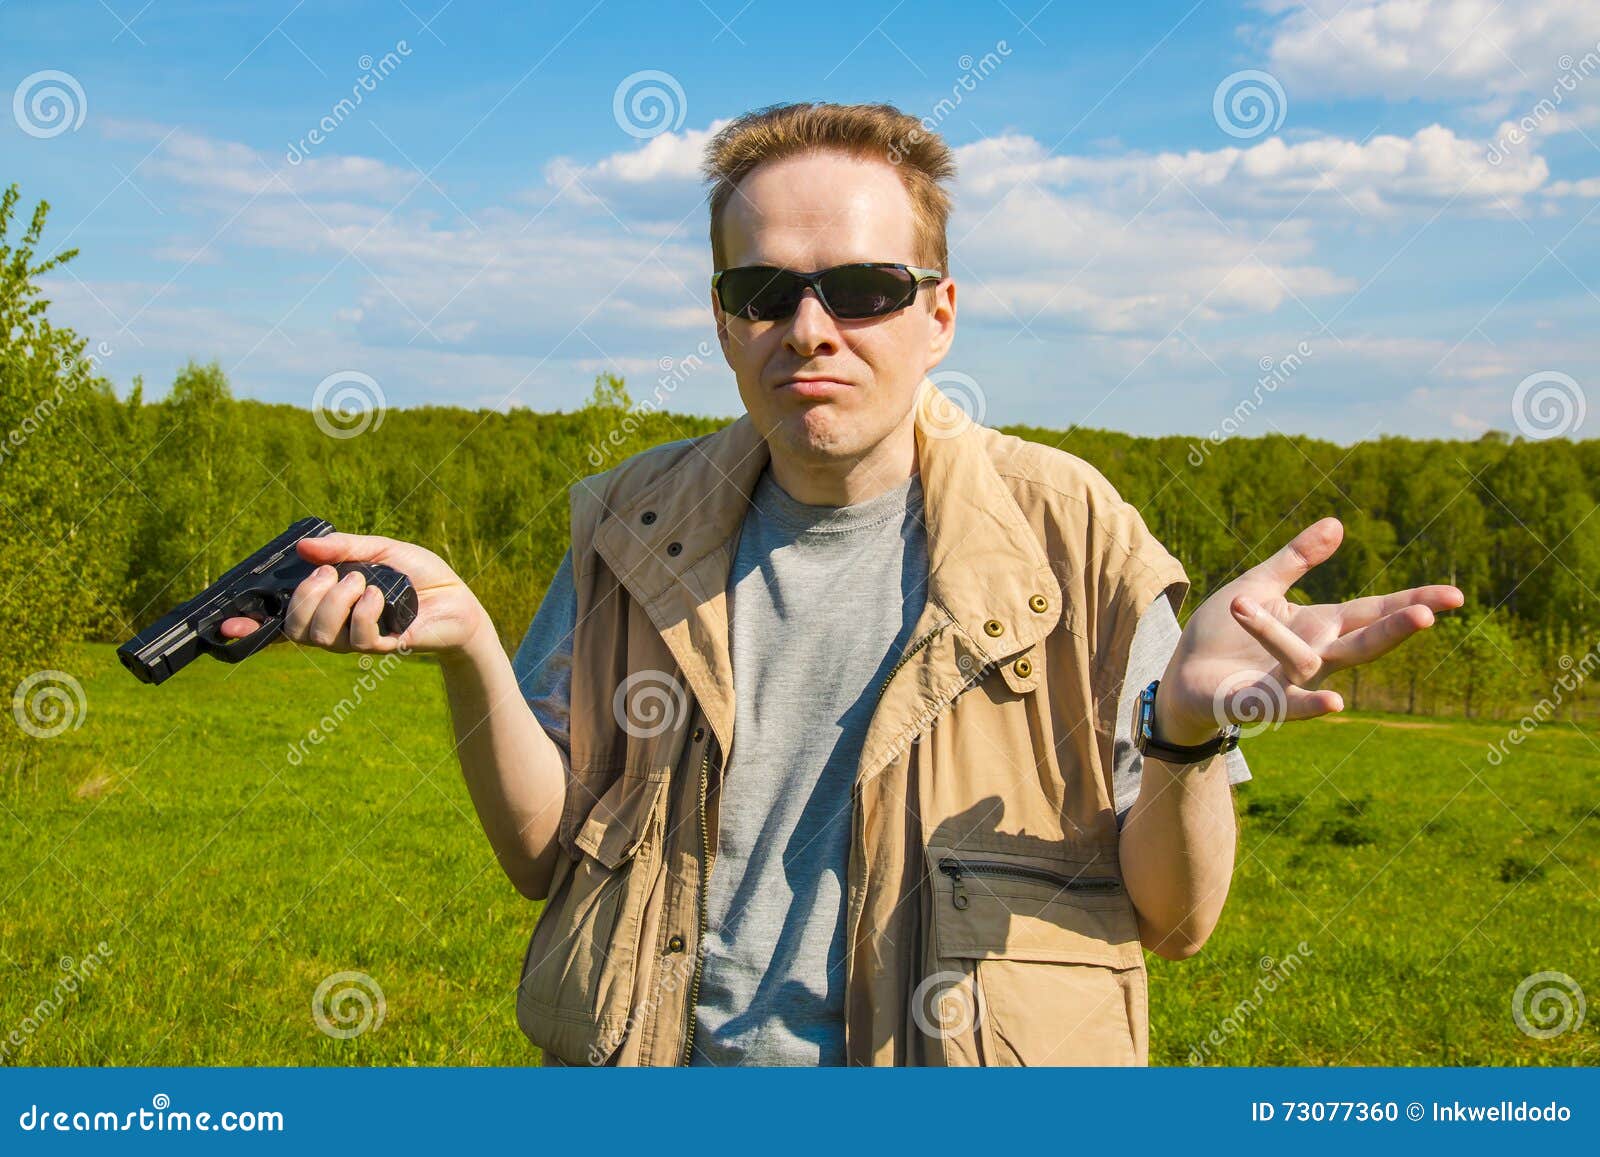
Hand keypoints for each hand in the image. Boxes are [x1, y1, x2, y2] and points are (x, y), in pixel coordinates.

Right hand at [218, 532, 490, 658]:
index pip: (280, 622)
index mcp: (328, 604)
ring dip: (337, 600)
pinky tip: (379, 595)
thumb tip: (304, 547)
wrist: (458, 599)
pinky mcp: (382, 648)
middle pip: (294, 629)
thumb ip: (343, 547)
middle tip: (335, 574)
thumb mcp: (379, 550)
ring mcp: (357, 642)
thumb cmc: (418, 576)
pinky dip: (364, 608)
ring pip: (319, 635)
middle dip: (306, 597)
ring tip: (363, 582)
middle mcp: (336, 627)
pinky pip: (357, 636)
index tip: (225, 626)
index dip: (249, 628)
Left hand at [1153, 516, 1464, 744]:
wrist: (1183, 677)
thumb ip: (1297, 559)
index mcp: (1318, 627)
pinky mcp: (1252, 703)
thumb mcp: (1260, 585)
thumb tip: (1337, 523)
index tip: (1456, 596)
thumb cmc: (1224, 634)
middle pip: (1361, 645)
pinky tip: (1334, 704)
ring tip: (1252, 609)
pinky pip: (1281, 706)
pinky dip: (1307, 706)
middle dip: (1392, 631)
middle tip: (1427, 615)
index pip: (1372, 613)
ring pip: (1308, 665)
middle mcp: (1312, 658)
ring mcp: (1284, 684)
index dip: (1412, 603)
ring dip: (1288, 639)